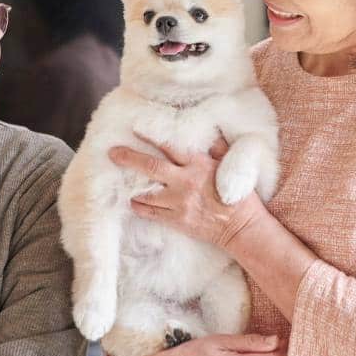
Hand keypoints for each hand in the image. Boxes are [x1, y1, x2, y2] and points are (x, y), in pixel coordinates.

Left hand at [108, 135, 266, 251]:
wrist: (242, 228)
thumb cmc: (238, 194)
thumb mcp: (230, 165)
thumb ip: (217, 146)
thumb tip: (209, 128)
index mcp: (199, 165)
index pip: (170, 147)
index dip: (151, 136)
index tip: (135, 128)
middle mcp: (186, 183)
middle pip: (151, 167)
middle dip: (129, 158)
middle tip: (112, 153)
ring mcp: (179, 204)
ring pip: (146, 194)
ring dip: (132, 188)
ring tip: (119, 182)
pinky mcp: (177, 221)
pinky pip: (151, 213)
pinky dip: (139, 207)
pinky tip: (133, 202)